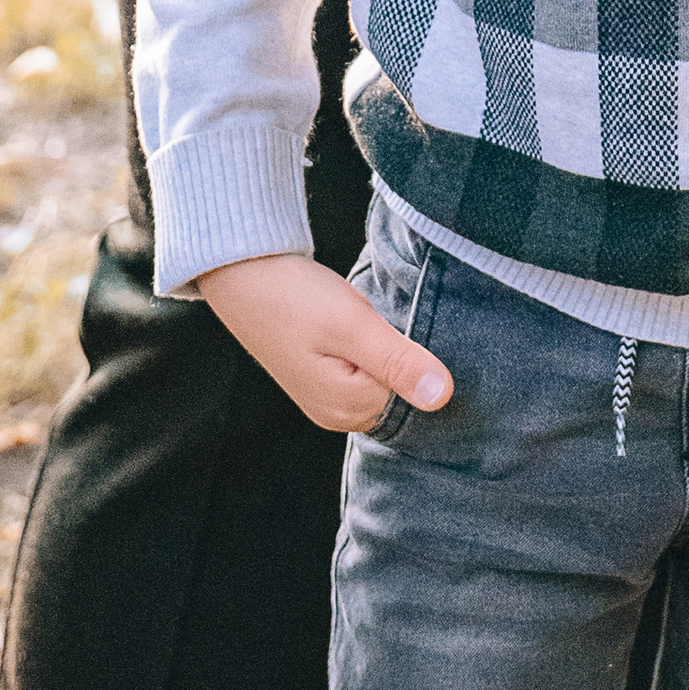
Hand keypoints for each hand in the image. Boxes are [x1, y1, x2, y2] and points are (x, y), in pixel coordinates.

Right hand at [197, 251, 452, 434]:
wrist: (245, 274)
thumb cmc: (296, 297)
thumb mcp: (354, 325)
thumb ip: (398, 361)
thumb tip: (443, 396)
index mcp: (346, 408)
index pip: (412, 388)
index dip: (409, 349)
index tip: (385, 322)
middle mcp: (337, 414)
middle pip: (398, 387)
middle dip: (397, 352)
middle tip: (369, 317)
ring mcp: (326, 398)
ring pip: (382, 376)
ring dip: (382, 346)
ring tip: (358, 318)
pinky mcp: (321, 377)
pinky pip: (364, 369)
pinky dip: (369, 346)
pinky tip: (354, 324)